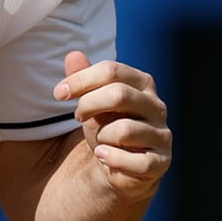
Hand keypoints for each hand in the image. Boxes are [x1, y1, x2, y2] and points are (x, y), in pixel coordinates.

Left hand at [53, 49, 171, 199]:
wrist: (121, 165)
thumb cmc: (107, 127)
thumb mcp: (91, 101)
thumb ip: (83, 79)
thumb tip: (73, 55)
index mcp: (142, 83)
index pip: (111, 70)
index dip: (81, 80)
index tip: (59, 93)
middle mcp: (157, 106)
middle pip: (119, 94)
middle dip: (89, 105)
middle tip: (77, 116)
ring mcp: (162, 134)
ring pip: (125, 130)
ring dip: (102, 137)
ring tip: (100, 140)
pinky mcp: (162, 162)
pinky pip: (137, 162)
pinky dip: (113, 159)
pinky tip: (103, 156)